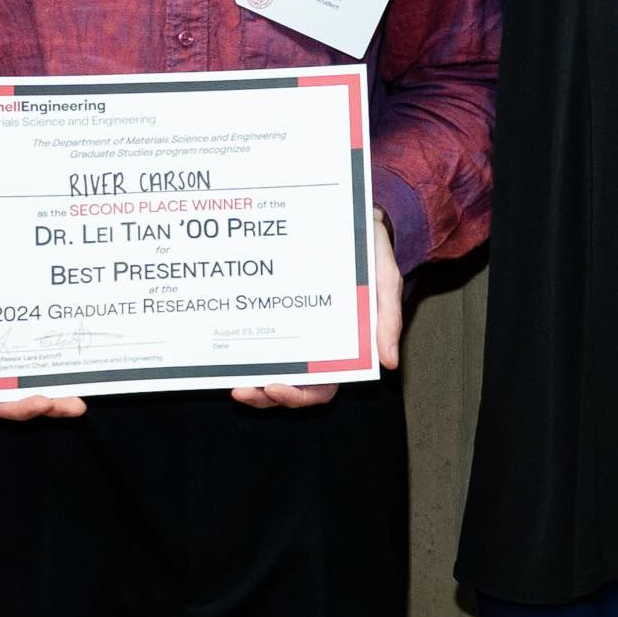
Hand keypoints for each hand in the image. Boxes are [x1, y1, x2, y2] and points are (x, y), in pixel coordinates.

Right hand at [0, 244, 84, 419]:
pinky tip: (86, 364)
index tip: (40, 402)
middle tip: (73, 406)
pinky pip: (53, 350)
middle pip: (21, 396)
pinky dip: (68, 363)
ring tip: (81, 400)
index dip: (13, 408)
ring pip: (40, 380)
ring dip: (62, 394)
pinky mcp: (36, 326)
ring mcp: (19, 343)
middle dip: (48, 406)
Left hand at [236, 213, 403, 408]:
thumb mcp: (385, 283)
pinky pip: (260, 337)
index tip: (274, 387)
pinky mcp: (280, 310)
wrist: (356, 221)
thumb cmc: (372, 254)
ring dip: (251, 381)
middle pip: (290, 385)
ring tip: (232, 380)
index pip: (321, 387)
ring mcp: (295, 329)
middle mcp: (316, 345)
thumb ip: (388, 321)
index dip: (298, 396)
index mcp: (343, 348)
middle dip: (264, 396)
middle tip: (243, 390)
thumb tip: (390, 364)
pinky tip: (227, 346)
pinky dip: (244, 349)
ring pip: (271, 369)